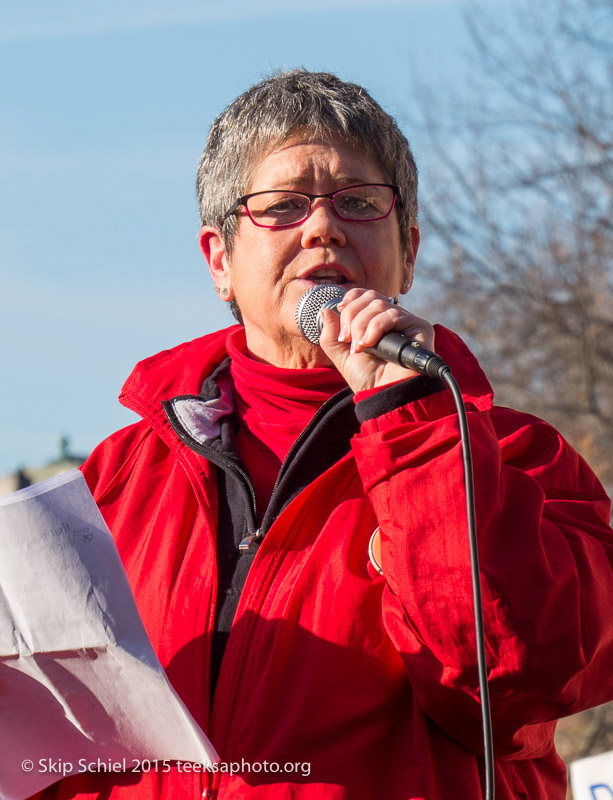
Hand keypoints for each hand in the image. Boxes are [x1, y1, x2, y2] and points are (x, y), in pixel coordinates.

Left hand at [318, 288, 434, 392]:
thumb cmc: (368, 380)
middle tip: (346, 338)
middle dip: (351, 314)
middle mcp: (393, 319)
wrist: (385, 396)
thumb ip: (330, 335)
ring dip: (361, 325)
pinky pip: (393, 315)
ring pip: (379, 304)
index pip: (366, 295)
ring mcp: (407, 322)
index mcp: (377, 321)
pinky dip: (375, 327)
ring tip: (359, 347)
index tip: (339, 310)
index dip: (351, 298)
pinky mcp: (419, 328)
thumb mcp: (341, 356)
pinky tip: (369, 344)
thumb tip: (325, 311)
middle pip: (370, 296)